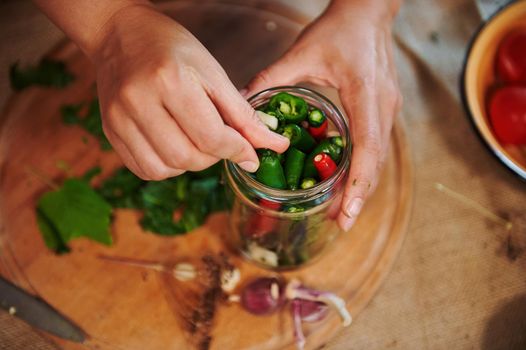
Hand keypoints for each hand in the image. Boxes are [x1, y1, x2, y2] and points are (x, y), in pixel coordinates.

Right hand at [92, 4, 288, 179]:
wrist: (121, 35)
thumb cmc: (172, 49)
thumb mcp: (214, 74)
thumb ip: (243, 115)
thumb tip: (274, 146)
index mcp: (170, 81)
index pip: (211, 137)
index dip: (238, 150)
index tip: (250, 154)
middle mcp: (138, 102)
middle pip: (187, 157)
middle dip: (214, 158)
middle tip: (220, 142)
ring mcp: (119, 119)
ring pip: (165, 169)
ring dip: (190, 164)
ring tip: (195, 141)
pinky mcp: (109, 131)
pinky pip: (145, 169)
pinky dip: (168, 166)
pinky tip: (175, 146)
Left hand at [244, 0, 401, 230]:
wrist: (369, 12)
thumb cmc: (338, 29)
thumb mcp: (301, 53)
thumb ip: (270, 79)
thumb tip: (241, 103)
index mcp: (365, 94)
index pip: (368, 147)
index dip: (359, 184)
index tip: (347, 213)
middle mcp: (383, 106)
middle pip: (376, 161)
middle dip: (360, 194)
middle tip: (340, 222)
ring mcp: (389, 108)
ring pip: (379, 157)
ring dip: (363, 184)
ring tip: (343, 210)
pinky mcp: (385, 108)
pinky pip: (376, 144)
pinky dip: (363, 166)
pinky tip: (346, 179)